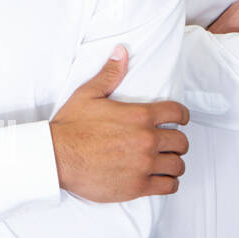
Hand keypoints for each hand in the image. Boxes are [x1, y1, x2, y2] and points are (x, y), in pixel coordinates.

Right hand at [49, 45, 189, 202]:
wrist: (56, 156)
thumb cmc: (71, 126)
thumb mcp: (88, 94)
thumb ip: (110, 74)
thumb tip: (121, 52)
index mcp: (139, 115)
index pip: (178, 113)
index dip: (182, 116)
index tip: (180, 120)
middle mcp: (146, 139)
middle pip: (181, 142)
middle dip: (176, 141)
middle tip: (167, 144)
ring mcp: (144, 164)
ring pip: (178, 165)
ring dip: (172, 162)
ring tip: (163, 162)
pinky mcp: (138, 185)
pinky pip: (169, 186)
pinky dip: (168, 182)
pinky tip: (160, 178)